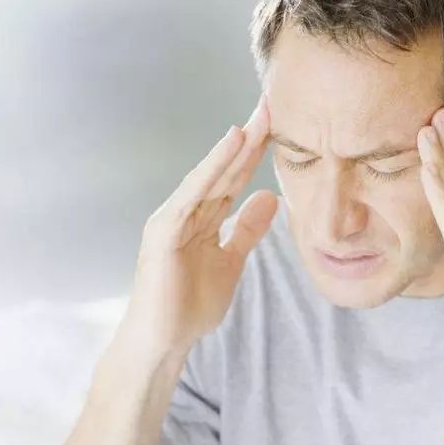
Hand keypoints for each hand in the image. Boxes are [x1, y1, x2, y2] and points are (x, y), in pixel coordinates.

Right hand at [115, 95, 277, 365]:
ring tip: (259, 117)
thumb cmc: (190, 304)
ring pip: (210, 175)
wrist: (164, 340)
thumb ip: (247, 229)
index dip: (256, 152)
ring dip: (235, 146)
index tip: (280, 125)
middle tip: (272, 104)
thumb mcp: (231, 260)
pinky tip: (232, 143)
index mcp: (203, 218)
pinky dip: (212, 167)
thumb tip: (270, 196)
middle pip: (224, 169)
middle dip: (250, 138)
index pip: (234, 178)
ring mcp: (173, 218)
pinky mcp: (164, 231)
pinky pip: (193, 192)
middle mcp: (186, 211)